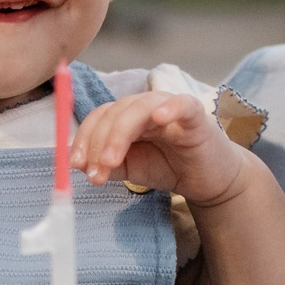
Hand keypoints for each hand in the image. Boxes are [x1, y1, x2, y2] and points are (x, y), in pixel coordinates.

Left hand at [73, 92, 249, 207]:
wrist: (210, 180)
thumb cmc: (170, 168)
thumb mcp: (132, 170)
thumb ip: (108, 165)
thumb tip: (78, 165)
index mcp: (127, 116)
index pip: (99, 117)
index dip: (84, 138)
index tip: (75, 164)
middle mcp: (145, 107)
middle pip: (114, 111)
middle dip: (99, 142)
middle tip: (94, 171)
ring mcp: (170, 107)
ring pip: (138, 108)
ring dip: (119, 134)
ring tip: (112, 162)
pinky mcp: (195, 115)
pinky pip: (182, 104)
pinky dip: (170, 107)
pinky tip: (160, 118)